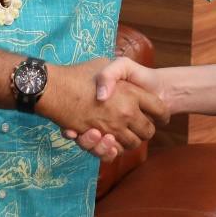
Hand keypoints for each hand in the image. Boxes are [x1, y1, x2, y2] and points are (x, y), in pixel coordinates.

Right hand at [41, 59, 168, 154]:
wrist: (53, 88)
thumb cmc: (80, 73)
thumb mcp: (105, 63)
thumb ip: (118, 73)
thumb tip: (125, 87)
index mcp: (132, 93)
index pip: (159, 109)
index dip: (162, 114)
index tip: (160, 116)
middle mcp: (126, 112)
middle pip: (148, 131)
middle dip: (146, 130)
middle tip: (139, 125)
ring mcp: (112, 127)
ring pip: (132, 144)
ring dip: (129, 141)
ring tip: (120, 131)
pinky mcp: (97, 139)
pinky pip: (112, 152)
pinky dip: (112, 150)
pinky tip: (108, 141)